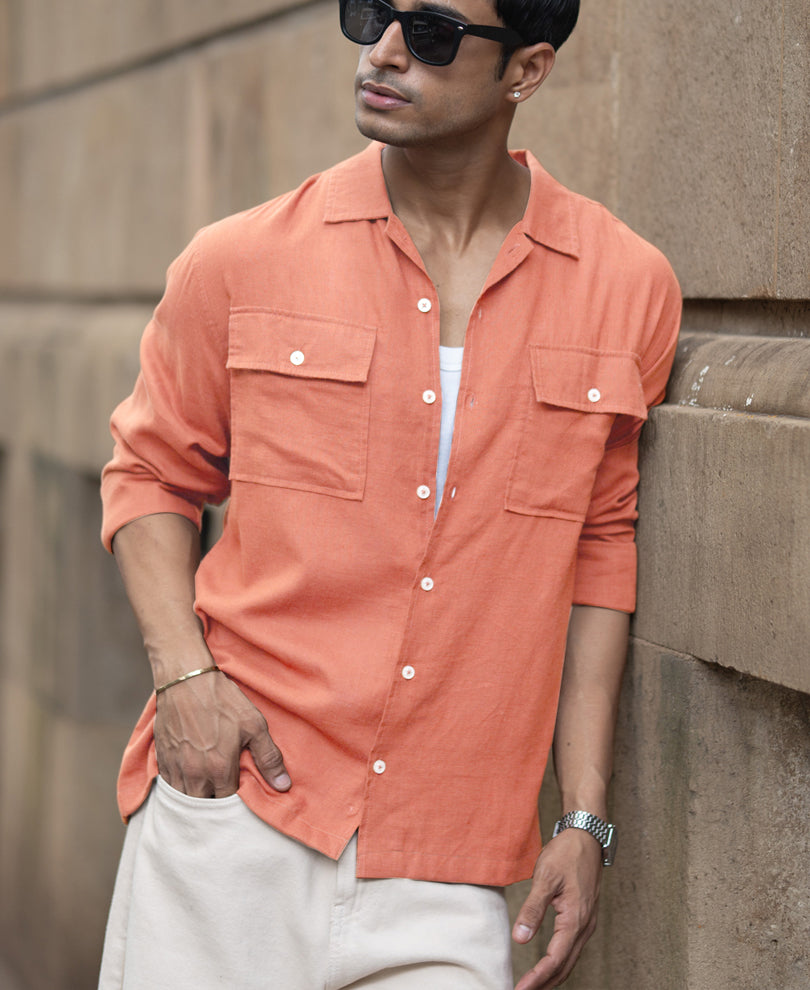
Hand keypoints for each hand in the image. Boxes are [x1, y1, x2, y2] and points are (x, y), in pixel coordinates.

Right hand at [154, 669, 290, 796]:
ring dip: (196, 797)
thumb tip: (283, 786)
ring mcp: (175, 768)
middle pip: (204, 806)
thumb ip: (269, 758)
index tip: (241, 792)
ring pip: (184, 799)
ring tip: (208, 788)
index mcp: (220, 769)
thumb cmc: (222, 700)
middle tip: (224, 791)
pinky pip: (169, 786)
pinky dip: (179, 786)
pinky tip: (190, 777)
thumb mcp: (254, 724)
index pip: (228, 804)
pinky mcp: (161, 759)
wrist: (186, 679)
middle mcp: (195, 774)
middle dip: (215, 803)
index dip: (236, 802)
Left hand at [512, 828, 601, 988]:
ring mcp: (587, 923)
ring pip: (570, 959)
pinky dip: (559, 962)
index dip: (537, 977)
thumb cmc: (566, 855)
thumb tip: (519, 939)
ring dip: (552, 975)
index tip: (520, 989)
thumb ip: (532, 909)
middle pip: (565, 966)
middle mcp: (585, 926)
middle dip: (544, 983)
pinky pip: (572, 948)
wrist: (586, 838)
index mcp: (575, 919)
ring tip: (532, 985)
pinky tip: (548, 964)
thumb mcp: (545, 878)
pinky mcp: (584, 917)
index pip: (555, 958)